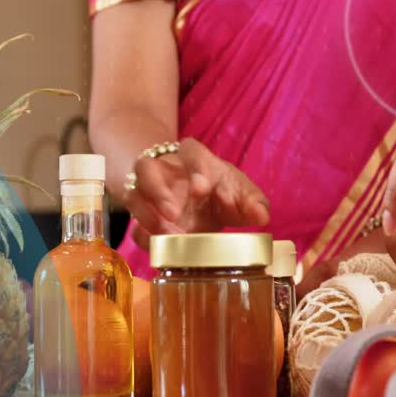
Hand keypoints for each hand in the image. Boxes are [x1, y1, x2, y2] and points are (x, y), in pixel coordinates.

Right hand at [124, 138, 269, 246]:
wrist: (196, 201)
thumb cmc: (220, 191)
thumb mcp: (239, 193)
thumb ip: (253, 203)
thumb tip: (262, 217)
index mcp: (193, 158)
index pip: (190, 150)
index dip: (194, 168)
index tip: (203, 189)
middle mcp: (164, 170)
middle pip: (147, 167)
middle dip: (158, 190)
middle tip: (175, 213)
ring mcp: (147, 193)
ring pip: (133, 195)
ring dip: (147, 215)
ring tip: (168, 234)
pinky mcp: (142, 218)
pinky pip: (134, 227)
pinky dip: (144, 236)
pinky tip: (160, 246)